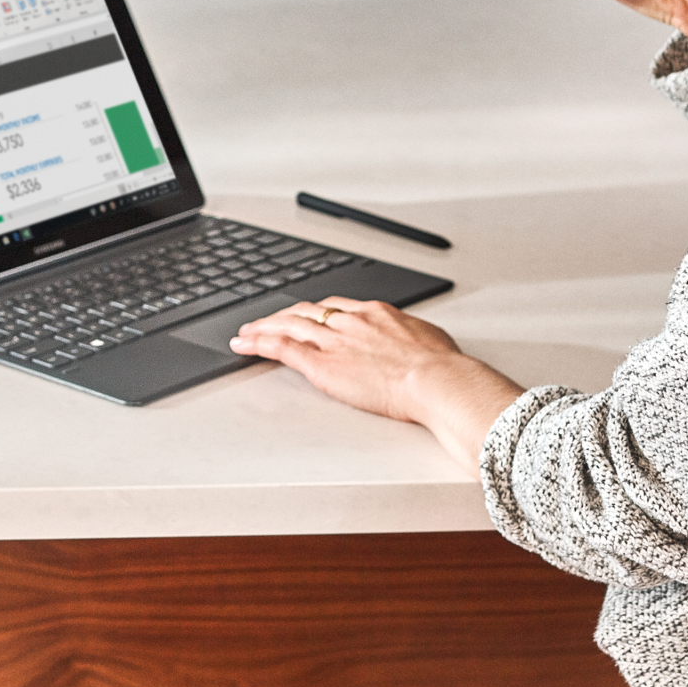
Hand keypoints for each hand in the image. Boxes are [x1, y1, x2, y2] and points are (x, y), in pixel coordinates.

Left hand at [232, 297, 524, 475]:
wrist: (437, 379)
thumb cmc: (443, 367)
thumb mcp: (431, 340)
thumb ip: (415, 339)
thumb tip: (420, 344)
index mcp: (377, 313)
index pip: (335, 306)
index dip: (314, 312)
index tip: (304, 315)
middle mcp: (350, 321)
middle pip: (305, 311)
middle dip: (282, 316)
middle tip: (264, 322)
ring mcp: (334, 341)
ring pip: (287, 326)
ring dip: (262, 328)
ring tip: (244, 333)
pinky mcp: (322, 364)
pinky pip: (283, 349)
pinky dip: (260, 344)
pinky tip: (246, 345)